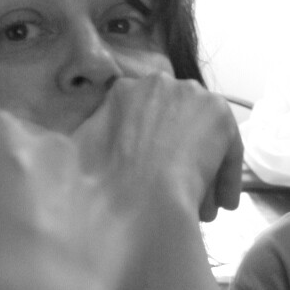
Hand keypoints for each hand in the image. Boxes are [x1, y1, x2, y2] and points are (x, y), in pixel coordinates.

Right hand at [73, 74, 242, 223]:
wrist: (137, 196)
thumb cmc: (101, 184)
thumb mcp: (76, 159)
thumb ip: (83, 148)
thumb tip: (62, 155)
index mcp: (121, 92)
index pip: (144, 118)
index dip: (151, 151)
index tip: (154, 177)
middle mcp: (157, 82)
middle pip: (177, 126)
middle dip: (179, 159)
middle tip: (179, 194)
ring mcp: (191, 95)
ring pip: (202, 138)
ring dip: (204, 171)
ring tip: (201, 207)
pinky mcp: (219, 114)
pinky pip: (227, 148)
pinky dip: (226, 176)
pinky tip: (222, 203)